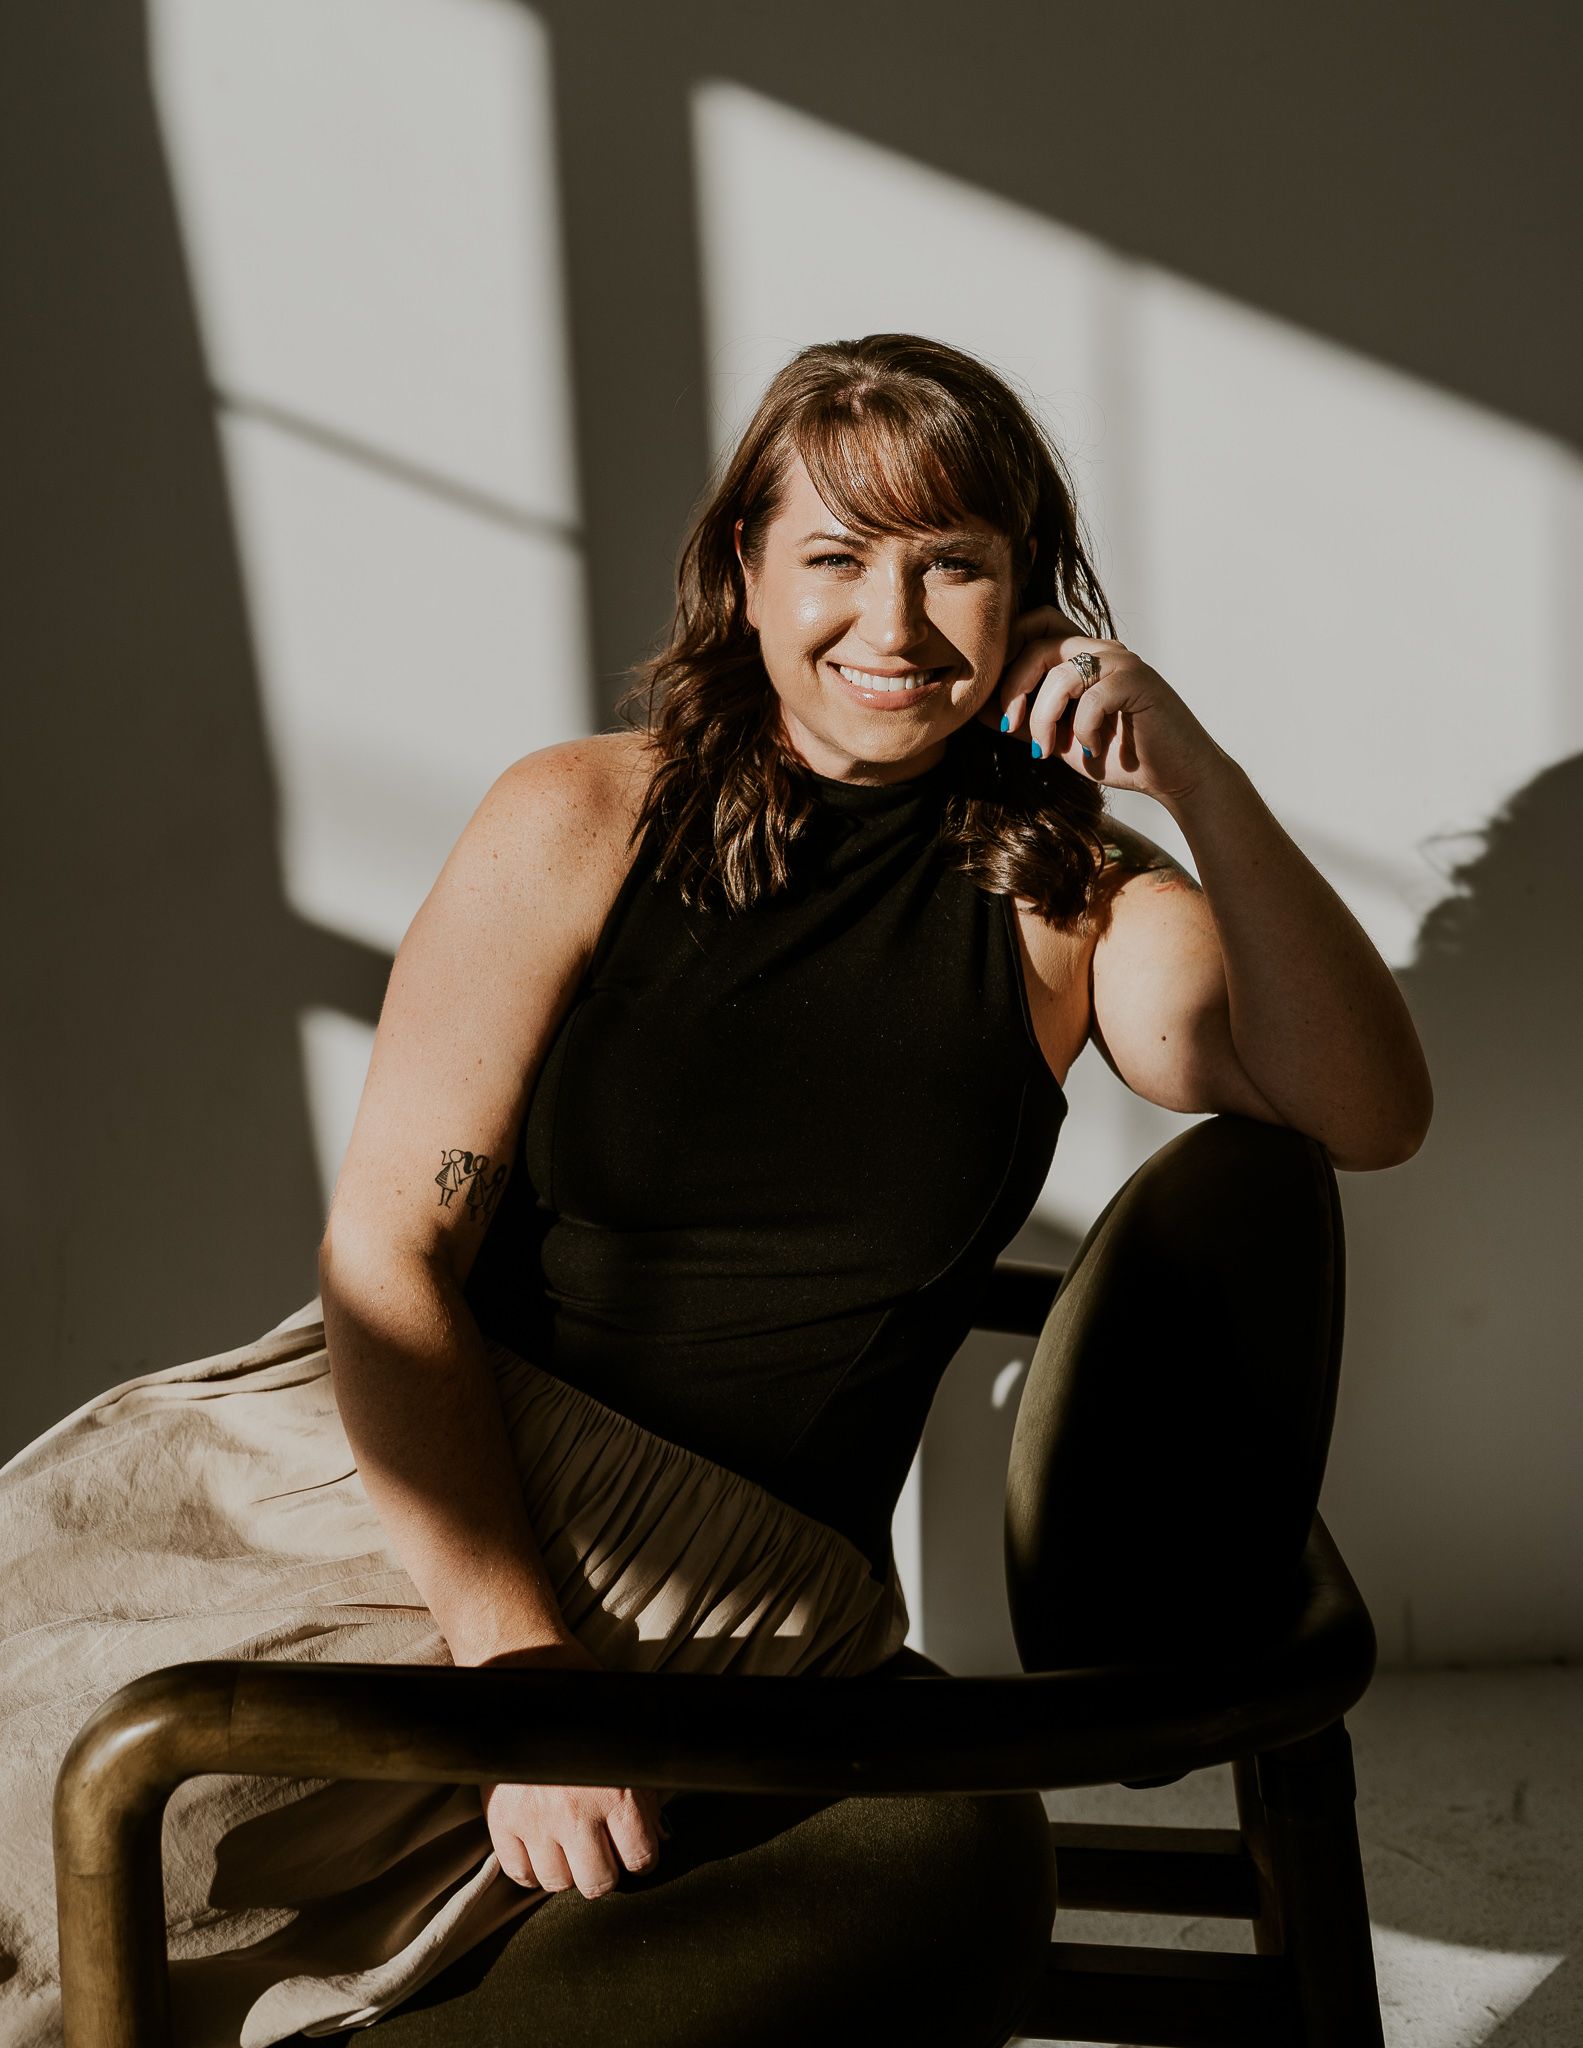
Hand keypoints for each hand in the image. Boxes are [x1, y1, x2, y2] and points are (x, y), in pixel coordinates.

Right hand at [476, 1634, 666, 1899]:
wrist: (528, 1668)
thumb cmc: (586, 1700)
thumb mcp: (628, 1740)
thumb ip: (643, 1792)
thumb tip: (657, 1836)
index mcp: (618, 1791)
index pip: (640, 1858)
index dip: (642, 1856)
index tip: (635, 1848)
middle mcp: (577, 1811)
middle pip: (598, 1882)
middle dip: (606, 1869)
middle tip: (603, 1852)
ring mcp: (534, 1819)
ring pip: (557, 1883)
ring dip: (568, 1869)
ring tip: (571, 1846)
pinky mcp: (500, 1820)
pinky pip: (518, 1873)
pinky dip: (532, 1868)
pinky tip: (542, 1848)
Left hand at [977, 606, 1224, 806]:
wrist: (1173, 776)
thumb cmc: (1119, 754)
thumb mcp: (1061, 738)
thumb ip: (1025, 720)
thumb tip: (979, 709)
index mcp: (1081, 656)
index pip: (1035, 624)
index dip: (1008, 653)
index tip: (996, 701)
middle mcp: (1101, 650)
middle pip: (1038, 642)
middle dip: (1013, 687)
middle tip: (1010, 726)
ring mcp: (1121, 663)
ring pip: (1060, 671)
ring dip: (1042, 717)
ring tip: (1048, 750)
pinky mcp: (1138, 683)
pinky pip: (1092, 697)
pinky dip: (1083, 729)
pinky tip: (1093, 749)